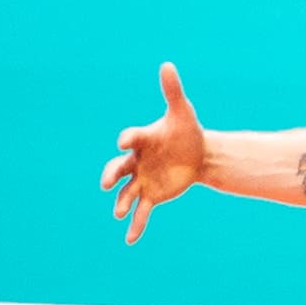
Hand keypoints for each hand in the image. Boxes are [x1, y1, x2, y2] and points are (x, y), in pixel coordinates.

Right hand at [99, 62, 206, 242]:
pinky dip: (136, 225)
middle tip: (106, 184)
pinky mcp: (153, 194)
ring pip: (127, 192)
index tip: (124, 140)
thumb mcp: (183, 112)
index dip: (128, 138)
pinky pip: (142, 211)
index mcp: (142, 140)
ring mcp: (142, 179)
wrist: (199, 154)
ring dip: (122, 202)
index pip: (132, 138)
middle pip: (118, 169)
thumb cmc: (186, 131)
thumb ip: (172, 91)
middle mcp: (137, 161)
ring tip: (118, 213)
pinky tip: (130, 240)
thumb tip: (167, 64)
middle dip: (111, 175)